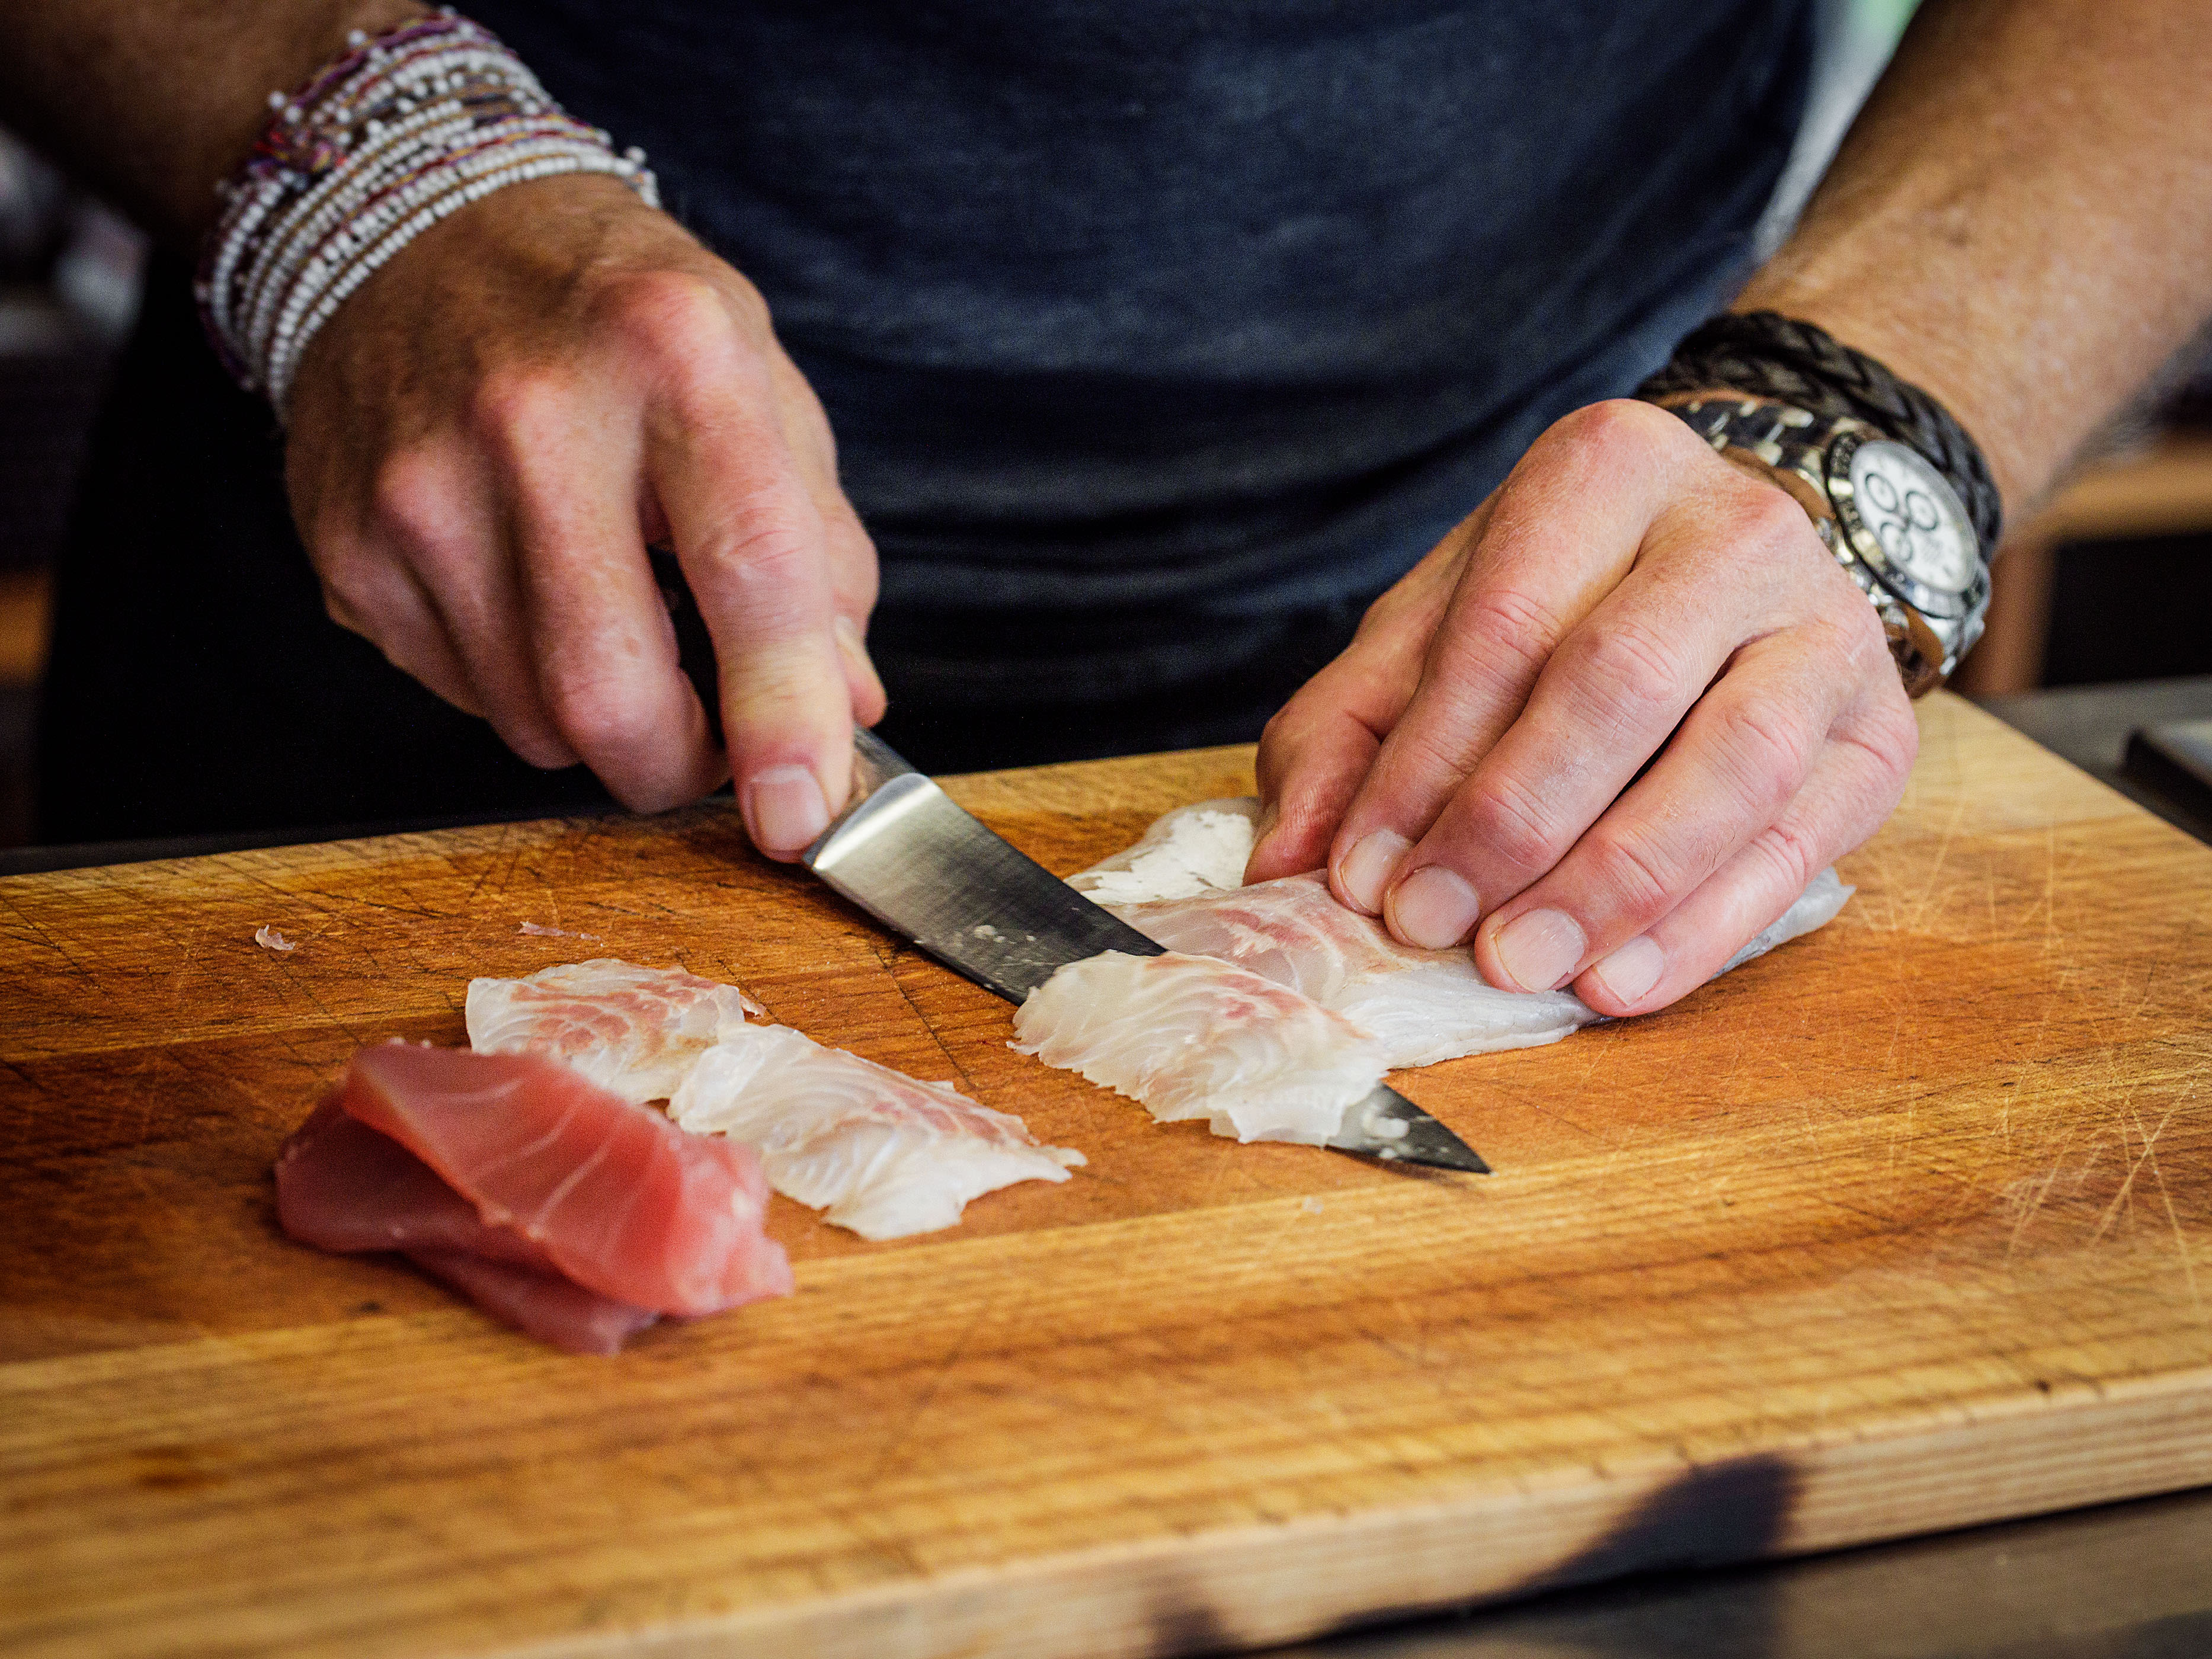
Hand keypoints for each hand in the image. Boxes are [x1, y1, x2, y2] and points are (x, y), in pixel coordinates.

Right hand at [283, 174, 884, 854]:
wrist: (419, 225)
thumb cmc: (621, 318)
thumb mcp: (760, 386)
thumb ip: (821, 553)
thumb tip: (845, 708)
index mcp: (673, 352)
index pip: (749, 572)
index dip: (783, 720)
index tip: (804, 816)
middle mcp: (532, 415)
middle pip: (609, 695)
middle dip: (682, 765)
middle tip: (715, 739)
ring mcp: (419, 486)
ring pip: (534, 724)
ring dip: (604, 725)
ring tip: (621, 626)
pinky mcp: (349, 546)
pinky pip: (464, 696)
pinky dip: (523, 687)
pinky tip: (531, 593)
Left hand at [1247, 398, 1918, 1015]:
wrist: (1738, 564)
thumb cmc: (1562, 602)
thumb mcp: (1435, 628)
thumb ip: (1350, 728)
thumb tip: (1289, 857)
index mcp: (1605, 471)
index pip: (1506, 627)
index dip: (1426, 763)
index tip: (1363, 875)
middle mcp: (1735, 530)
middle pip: (1620, 684)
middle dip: (1513, 822)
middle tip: (1433, 925)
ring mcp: (1827, 630)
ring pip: (1730, 766)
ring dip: (1613, 885)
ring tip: (1521, 966)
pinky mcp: (1878, 735)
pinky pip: (1797, 847)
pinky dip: (1702, 928)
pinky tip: (1618, 981)